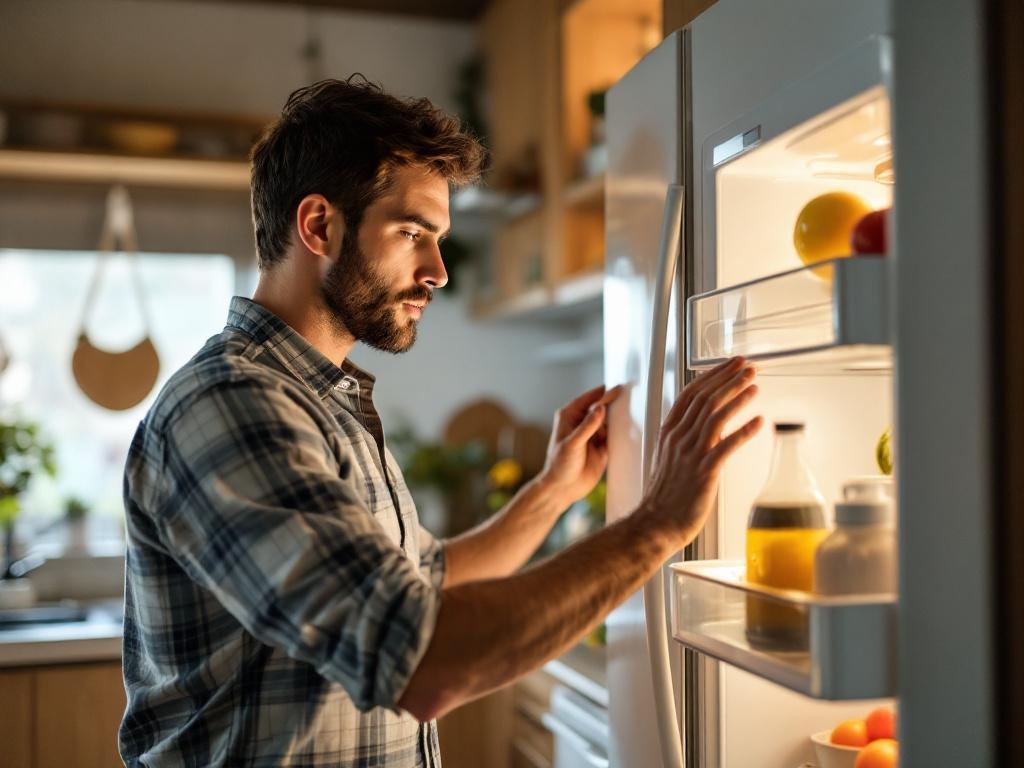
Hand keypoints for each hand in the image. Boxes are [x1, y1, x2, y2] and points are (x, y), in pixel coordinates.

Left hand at [538, 384, 624, 506]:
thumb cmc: (559, 465)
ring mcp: (592, 434)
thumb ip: (587, 426)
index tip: (619, 389)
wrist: (563, 488)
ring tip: (631, 414)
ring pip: (609, 421)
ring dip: (618, 419)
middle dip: (614, 403)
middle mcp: (582, 423)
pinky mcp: (602, 447)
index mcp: (570, 416)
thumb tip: (600, 408)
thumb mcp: (573, 444)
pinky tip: (628, 431)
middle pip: (602, 407)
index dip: (604, 393)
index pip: (590, 399)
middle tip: (629, 397)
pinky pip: (614, 435)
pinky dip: (621, 433)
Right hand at [642, 357, 761, 543]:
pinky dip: (744, 432)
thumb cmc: (664, 495)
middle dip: (728, 378)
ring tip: (754, 384)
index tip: (729, 365)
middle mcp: (679, 438)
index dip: (712, 375)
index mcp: (669, 432)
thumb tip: (709, 424)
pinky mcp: (704, 472)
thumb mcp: (669, 457)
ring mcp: (690, 454)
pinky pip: (726, 446)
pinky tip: (759, 421)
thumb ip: (685, 438)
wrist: (655, 523)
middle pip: (705, 398)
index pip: (691, 394)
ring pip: (716, 416)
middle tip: (747, 367)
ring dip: (737, 397)